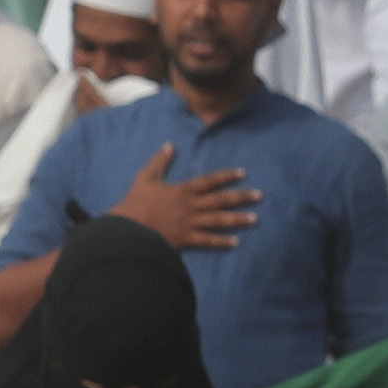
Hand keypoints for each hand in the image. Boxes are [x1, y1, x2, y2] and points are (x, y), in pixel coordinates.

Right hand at [107, 146, 263, 252]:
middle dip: (241, 197)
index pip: (210, 181)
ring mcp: (190, 223)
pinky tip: (236, 242)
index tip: (243, 173)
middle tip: (259, 196)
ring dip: (238, 219)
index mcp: (183, 190)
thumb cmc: (136, 202)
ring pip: (218, 220)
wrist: (128, 227)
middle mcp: (191, 206)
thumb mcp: (146, 177)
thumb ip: (159, 161)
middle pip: (220, 200)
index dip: (227, 176)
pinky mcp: (186, 239)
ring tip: (255, 219)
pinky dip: (222, 241)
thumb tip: (169, 145)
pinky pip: (207, 240)